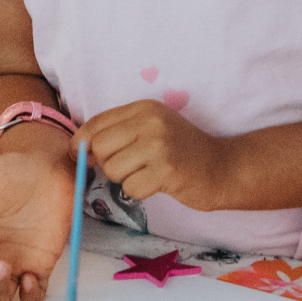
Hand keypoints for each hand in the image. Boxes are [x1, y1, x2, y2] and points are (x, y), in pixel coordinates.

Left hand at [82, 100, 240, 211]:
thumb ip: (118, 133)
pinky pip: (131, 187)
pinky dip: (140, 191)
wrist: (224, 167)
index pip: (97, 122)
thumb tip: (77, 149)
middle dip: (107, 163)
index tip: (83, 156)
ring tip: (147, 173)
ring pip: (113, 169)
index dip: (82, 142)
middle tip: (130, 166)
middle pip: (100, 147)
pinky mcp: (167, 171)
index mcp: (144, 108)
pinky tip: (157, 183)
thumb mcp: (152, 129)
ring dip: (125, 179)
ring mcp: (159, 145)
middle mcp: (151, 122)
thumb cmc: (182, 151)